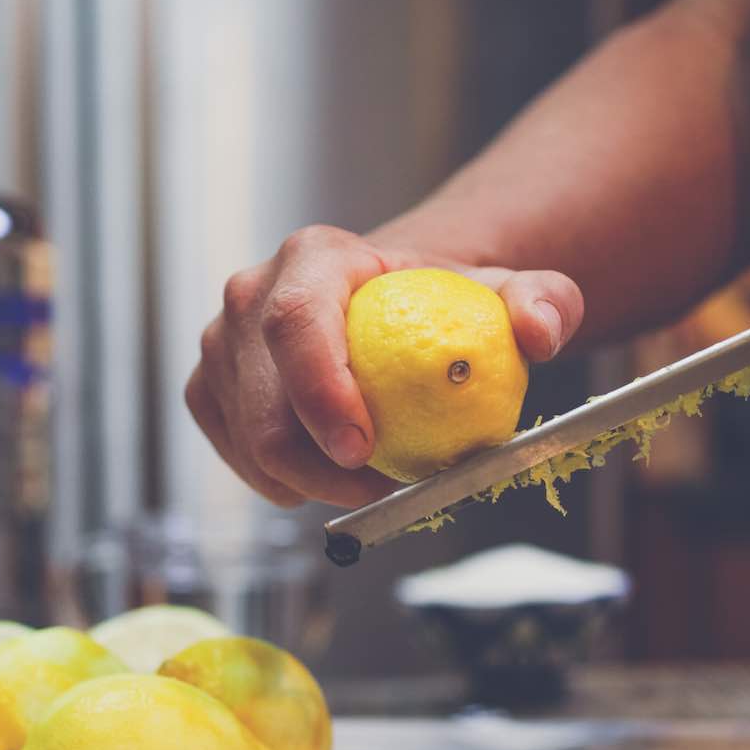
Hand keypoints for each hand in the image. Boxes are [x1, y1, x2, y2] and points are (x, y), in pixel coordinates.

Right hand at [184, 225, 584, 507]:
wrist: (393, 304)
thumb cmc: (443, 300)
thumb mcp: (507, 292)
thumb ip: (541, 300)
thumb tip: (540, 332)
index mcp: (314, 257)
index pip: (297, 322)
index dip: (318, 391)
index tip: (363, 450)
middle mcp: (251, 293)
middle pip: (262, 399)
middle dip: (316, 466)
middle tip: (383, 492)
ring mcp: (221, 343)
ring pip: (246, 438)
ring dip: (306, 482)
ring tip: (368, 482)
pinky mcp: (208, 387)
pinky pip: (233, 453)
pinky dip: (279, 482)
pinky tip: (325, 480)